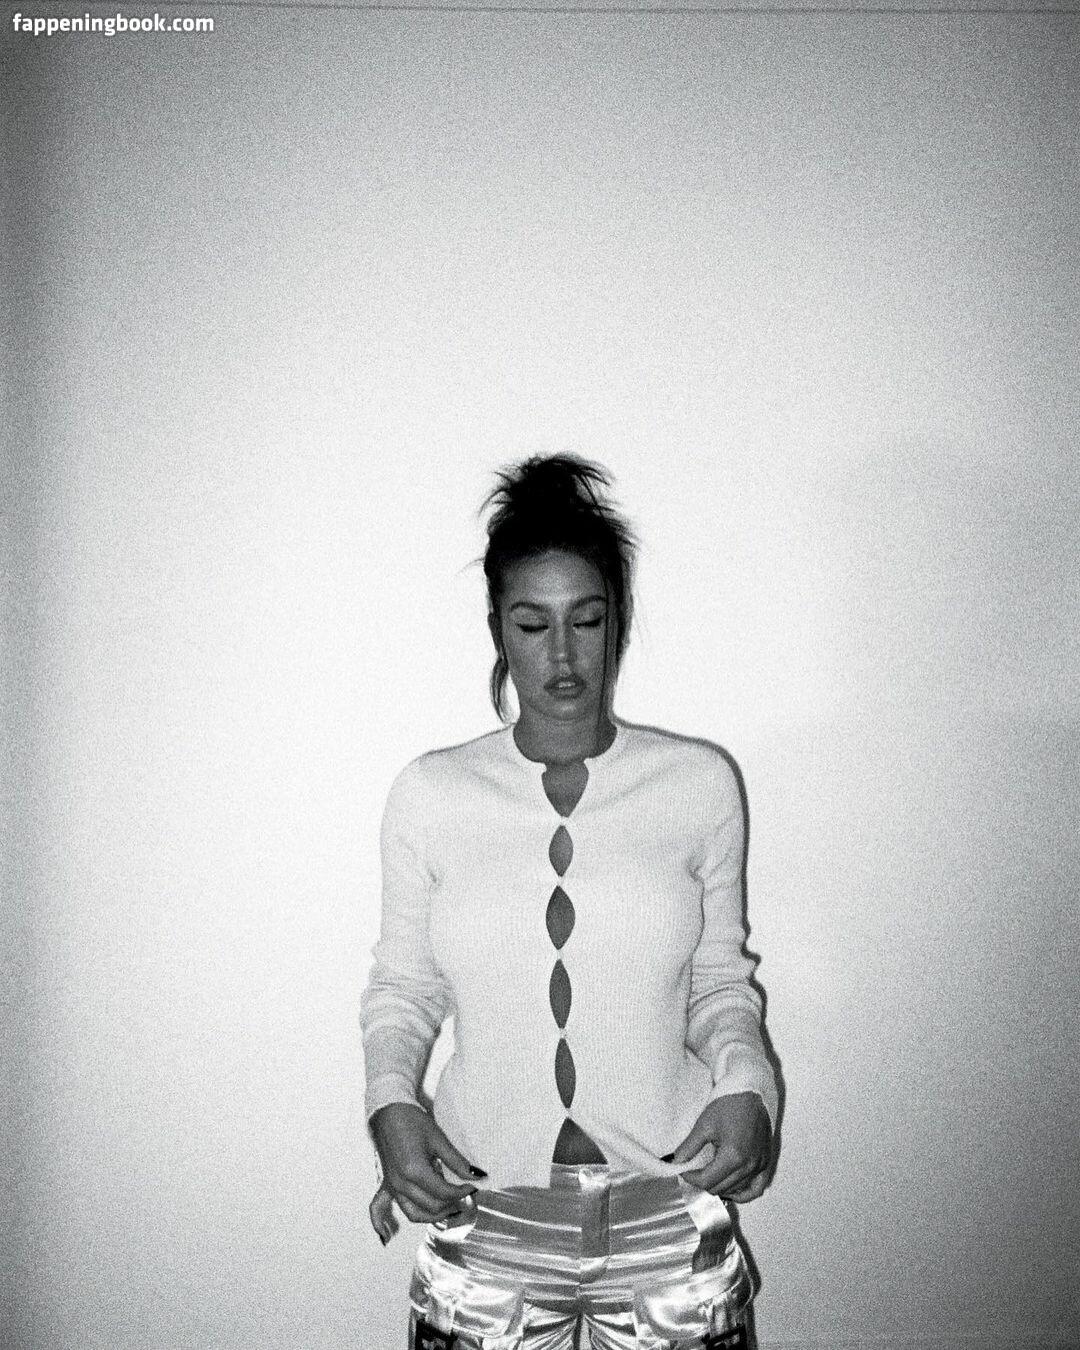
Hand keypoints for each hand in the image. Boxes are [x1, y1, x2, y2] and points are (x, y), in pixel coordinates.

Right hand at [369, 1102, 486, 1233]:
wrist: (389, 1111)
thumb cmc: (412, 1121)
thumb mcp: (438, 1139)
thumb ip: (457, 1161)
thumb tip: (476, 1175)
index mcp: (414, 1171)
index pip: (444, 1193)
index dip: (462, 1191)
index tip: (473, 1186)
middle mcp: (401, 1183)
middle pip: (431, 1206)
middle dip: (452, 1203)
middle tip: (465, 1194)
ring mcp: (392, 1186)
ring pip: (413, 1213)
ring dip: (432, 1215)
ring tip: (448, 1207)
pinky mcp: (386, 1183)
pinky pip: (379, 1208)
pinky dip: (380, 1223)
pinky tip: (385, 1236)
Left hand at [668, 1092, 772, 1201]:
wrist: (751, 1093)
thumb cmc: (729, 1105)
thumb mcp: (704, 1125)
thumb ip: (688, 1147)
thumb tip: (676, 1162)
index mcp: (733, 1156)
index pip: (707, 1181)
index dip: (690, 1177)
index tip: (683, 1170)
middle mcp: (749, 1165)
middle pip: (720, 1188)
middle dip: (703, 1181)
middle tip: (694, 1170)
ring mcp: (759, 1166)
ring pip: (735, 1191)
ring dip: (720, 1186)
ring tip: (710, 1174)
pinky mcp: (766, 1164)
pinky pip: (755, 1190)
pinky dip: (742, 1193)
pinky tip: (730, 1188)